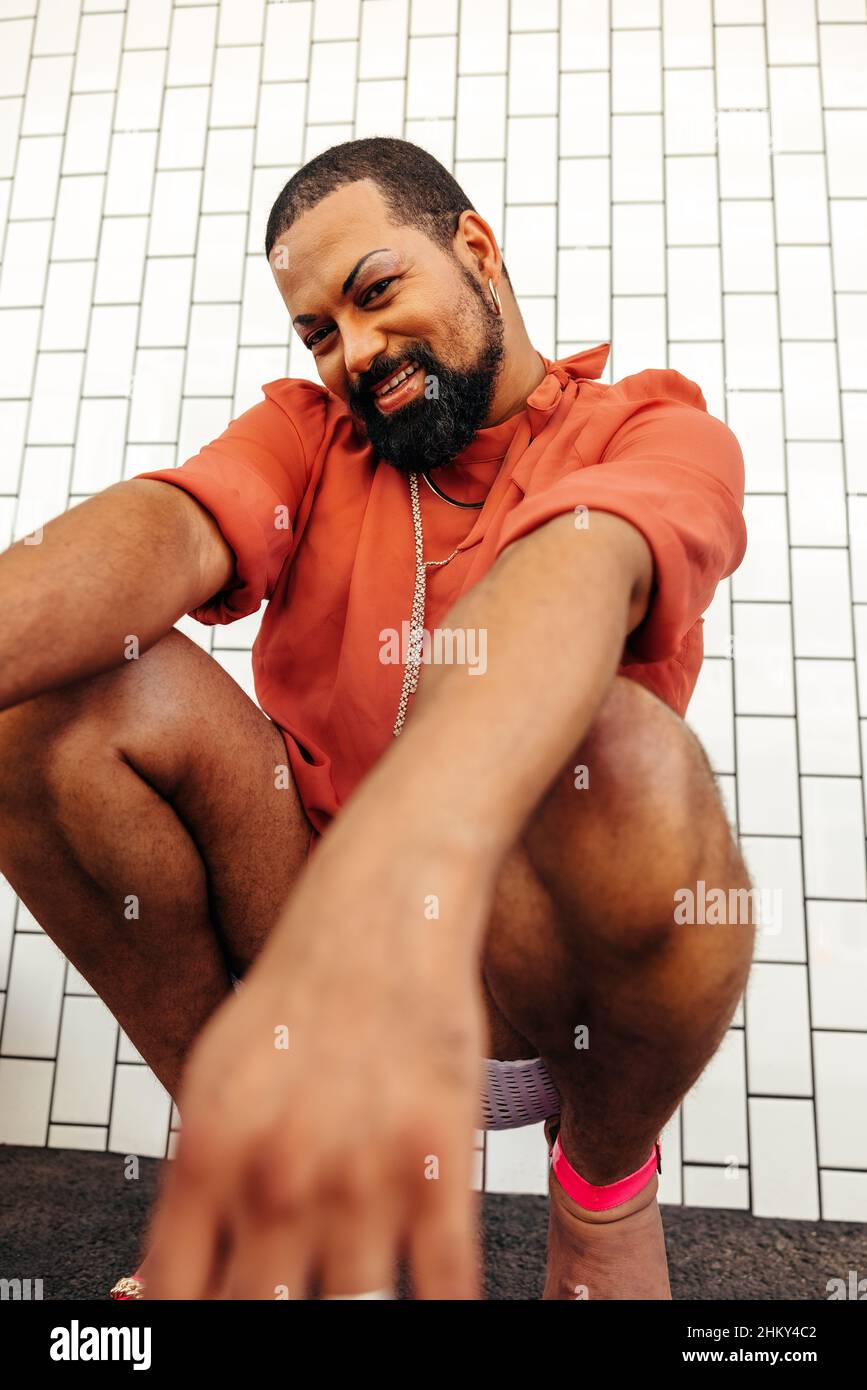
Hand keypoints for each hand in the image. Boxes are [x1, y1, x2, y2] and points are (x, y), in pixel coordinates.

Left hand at [143, 818, 491, 1299]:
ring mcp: (362, 1179)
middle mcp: (278, 1181)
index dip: (194, 1330)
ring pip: (353, 1321)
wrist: (381, 917)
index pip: (174, 1302)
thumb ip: (198, 1184)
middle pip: (261, 1324)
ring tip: (355, 1292)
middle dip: (275, 1329)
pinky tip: (431, 1311)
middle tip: (293, 1304)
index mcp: (208, 1158)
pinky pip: (443, 1292)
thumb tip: (187, 1276)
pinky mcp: (440, 1168)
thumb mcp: (211, 1080)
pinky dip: (439, 1319)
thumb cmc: (299, 996)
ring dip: (354, 1319)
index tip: (218, 1325)